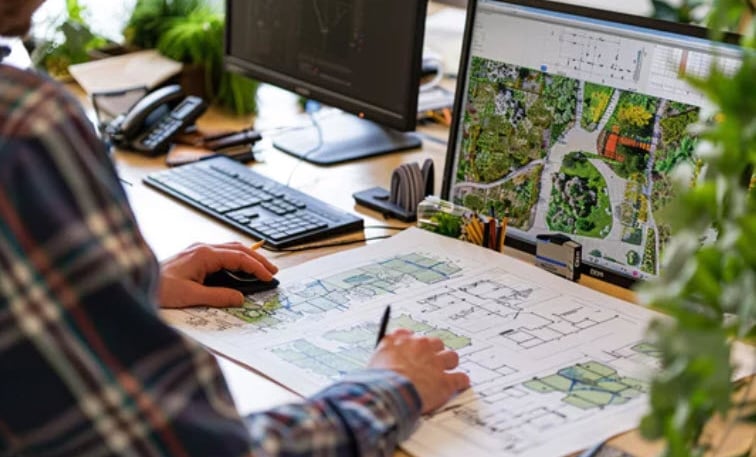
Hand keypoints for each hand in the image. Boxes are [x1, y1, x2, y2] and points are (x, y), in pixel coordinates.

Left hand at [158, 242, 277, 307]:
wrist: (135, 281)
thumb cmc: (159, 288)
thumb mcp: (191, 296)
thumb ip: (218, 296)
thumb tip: (240, 298)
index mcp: (203, 254)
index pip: (238, 257)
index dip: (256, 267)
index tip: (269, 277)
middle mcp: (201, 248)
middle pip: (237, 249)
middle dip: (257, 259)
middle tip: (273, 271)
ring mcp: (196, 250)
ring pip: (230, 249)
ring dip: (247, 258)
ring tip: (261, 268)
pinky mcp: (193, 256)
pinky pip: (220, 253)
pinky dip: (235, 259)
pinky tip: (240, 267)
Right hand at [368, 329, 469, 413]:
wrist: (388, 393)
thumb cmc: (376, 381)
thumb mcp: (373, 361)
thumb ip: (382, 356)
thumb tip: (382, 361)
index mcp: (399, 340)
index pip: (408, 334)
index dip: (411, 343)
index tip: (411, 349)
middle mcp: (419, 346)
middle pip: (435, 342)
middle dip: (433, 352)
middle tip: (429, 363)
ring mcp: (435, 362)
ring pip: (451, 356)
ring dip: (449, 364)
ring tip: (446, 372)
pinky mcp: (446, 381)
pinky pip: (461, 377)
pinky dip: (461, 381)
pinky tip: (460, 384)